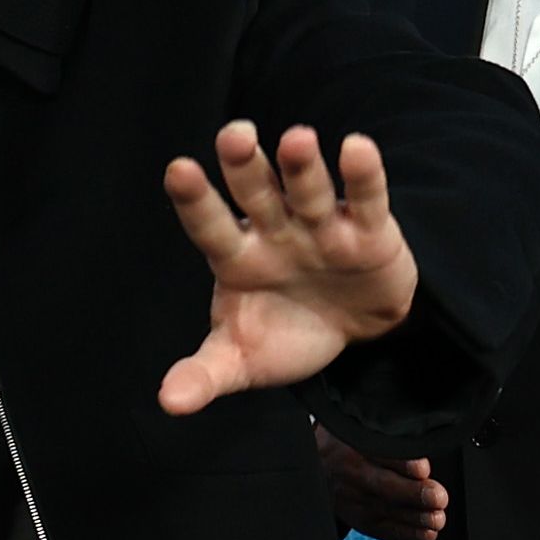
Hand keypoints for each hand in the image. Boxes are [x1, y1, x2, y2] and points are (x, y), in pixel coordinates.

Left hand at [156, 121, 417, 415]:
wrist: (355, 334)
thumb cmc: (287, 333)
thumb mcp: (242, 361)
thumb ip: (205, 375)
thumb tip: (169, 403)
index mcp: (236, 258)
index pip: (209, 226)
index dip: (195, 201)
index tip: (178, 170)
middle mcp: (275, 231)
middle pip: (255, 194)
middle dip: (245, 166)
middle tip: (235, 135)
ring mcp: (322, 226)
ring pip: (308, 191)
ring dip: (303, 167)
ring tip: (297, 140)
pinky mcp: (370, 231)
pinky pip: (366, 198)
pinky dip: (364, 175)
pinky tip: (357, 148)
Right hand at [313, 422, 448, 539]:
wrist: (317, 462)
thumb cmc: (350, 442)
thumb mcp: (362, 426)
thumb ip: (391, 434)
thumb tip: (424, 446)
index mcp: (355, 444)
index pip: (380, 453)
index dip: (403, 463)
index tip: (424, 469)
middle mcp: (351, 473)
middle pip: (384, 485)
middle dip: (414, 494)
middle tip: (438, 498)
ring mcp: (353, 499)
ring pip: (386, 510)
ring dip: (416, 517)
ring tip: (437, 518)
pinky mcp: (357, 518)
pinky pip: (383, 529)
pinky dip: (407, 533)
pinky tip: (427, 533)